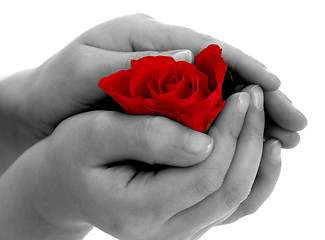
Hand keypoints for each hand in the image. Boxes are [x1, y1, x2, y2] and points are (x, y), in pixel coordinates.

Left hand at [0, 14, 305, 149]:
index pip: (205, 47)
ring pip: (218, 95)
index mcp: (147, 37)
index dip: (242, 66)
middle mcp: (162, 56)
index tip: (274, 88)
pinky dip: (226, 128)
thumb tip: (191, 60)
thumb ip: (133, 66)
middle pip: (221, 71)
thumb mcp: (86, 71)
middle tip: (296, 122)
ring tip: (285, 137)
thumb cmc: (56, 87)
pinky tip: (247, 143)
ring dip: (251, 116)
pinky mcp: (160, 104)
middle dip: (259, 96)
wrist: (38, 107)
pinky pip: (202, 114)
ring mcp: (163, 81)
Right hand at [0, 87, 266, 239]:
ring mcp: (179, 230)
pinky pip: (231, 204)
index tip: (238, 95)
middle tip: (253, 97)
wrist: (64, 185)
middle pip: (227, 189)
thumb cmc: (71, 155)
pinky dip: (252, 175)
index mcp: (139, 212)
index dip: (229, 133)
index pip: (204, 174)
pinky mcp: (186, 220)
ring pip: (237, 199)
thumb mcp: (93, 134)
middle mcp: (164, 232)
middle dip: (248, 138)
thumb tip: (204, 141)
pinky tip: (259, 147)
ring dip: (255, 156)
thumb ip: (145, 136)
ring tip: (260, 117)